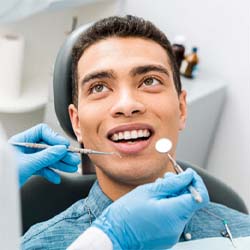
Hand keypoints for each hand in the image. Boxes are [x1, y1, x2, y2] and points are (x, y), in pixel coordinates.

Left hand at [8, 123, 79, 186]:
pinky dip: (50, 173)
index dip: (54, 138)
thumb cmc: (3, 176)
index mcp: (21, 141)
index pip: (42, 132)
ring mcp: (27, 158)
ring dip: (60, 164)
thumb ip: (46, 156)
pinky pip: (43, 168)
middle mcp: (25, 148)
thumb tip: (61, 149)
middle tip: (73, 159)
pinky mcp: (28, 168)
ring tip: (71, 168)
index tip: (64, 146)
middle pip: (48, 146)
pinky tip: (56, 178)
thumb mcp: (27, 164)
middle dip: (61, 154)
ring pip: (47, 158)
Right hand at [92, 169, 208, 249]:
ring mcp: (173, 234)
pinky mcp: (167, 237)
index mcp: (174, 213)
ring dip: (174, 196)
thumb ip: (172, 183)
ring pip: (182, 209)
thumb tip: (188, 176)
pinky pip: (174, 218)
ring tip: (157, 189)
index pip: (201, 197)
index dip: (197, 182)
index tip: (187, 174)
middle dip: (181, 187)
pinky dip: (169, 206)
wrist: (113, 236)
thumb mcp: (148, 191)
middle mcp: (178, 227)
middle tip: (166, 178)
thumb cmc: (126, 213)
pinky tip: (155, 201)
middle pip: (190, 202)